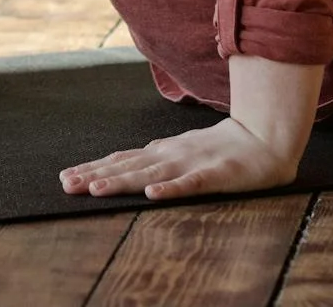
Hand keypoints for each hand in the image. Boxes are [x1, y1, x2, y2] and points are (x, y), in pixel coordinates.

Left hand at [58, 116, 300, 200]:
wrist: (266, 137)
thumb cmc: (223, 147)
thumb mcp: (183, 148)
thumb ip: (156, 155)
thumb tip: (125, 159)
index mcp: (164, 151)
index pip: (122, 160)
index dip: (94, 168)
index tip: (66, 177)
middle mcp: (172, 155)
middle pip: (128, 167)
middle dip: (96, 176)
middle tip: (67, 185)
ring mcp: (193, 163)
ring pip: (152, 174)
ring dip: (123, 181)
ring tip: (96, 189)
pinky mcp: (216, 174)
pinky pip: (191, 184)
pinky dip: (171, 189)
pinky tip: (153, 195)